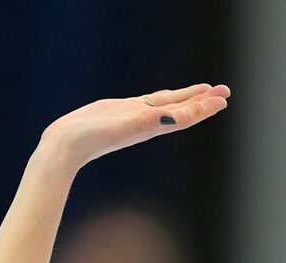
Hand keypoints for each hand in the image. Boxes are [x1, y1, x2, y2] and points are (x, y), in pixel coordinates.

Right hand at [41, 83, 230, 170]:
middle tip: (223, 92)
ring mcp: (131, 118)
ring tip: (203, 92)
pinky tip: (163, 99)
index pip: (183, 116)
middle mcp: (144, 123)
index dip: (203, 108)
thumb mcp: (124, 126)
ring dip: (185, 99)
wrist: (62, 148)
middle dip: (201, 102)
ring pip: (165, 106)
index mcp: (150, 125)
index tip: (222, 98)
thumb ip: (152, 120)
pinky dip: (161, 100)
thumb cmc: (91, 138)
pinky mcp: (117, 114)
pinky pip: (146, 104)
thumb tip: (179, 116)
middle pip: (179, 110)